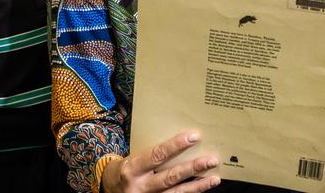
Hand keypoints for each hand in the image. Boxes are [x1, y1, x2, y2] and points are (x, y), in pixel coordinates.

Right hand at [102, 131, 220, 192]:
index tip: (194, 137)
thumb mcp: (133, 159)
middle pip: (171, 177)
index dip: (176, 145)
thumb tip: (180, 143)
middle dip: (193, 168)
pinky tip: (202, 188)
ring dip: (198, 186)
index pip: (157, 154)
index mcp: (133, 168)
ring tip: (214, 178)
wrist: (110, 190)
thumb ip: (153, 154)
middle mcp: (140, 186)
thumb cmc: (126, 170)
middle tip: (211, 160)